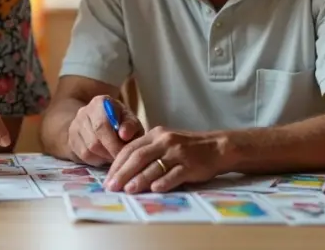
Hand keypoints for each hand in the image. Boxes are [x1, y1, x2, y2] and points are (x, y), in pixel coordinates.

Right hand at [67, 95, 142, 166]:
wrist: (101, 122)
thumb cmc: (121, 122)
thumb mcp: (131, 121)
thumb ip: (131, 126)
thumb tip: (124, 135)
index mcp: (100, 103)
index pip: (102, 125)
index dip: (114, 143)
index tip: (124, 152)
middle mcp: (83, 112)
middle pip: (94, 141)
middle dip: (110, 153)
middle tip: (120, 157)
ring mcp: (75, 126)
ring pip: (87, 151)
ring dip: (103, 158)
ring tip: (113, 156)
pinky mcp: (71, 140)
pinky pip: (82, 156)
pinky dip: (96, 160)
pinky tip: (104, 157)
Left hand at [104, 126, 222, 193]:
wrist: (217, 147)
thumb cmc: (187, 148)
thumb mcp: (165, 143)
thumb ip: (147, 152)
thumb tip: (124, 171)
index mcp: (155, 135)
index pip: (130, 148)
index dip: (117, 164)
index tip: (108, 178)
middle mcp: (164, 141)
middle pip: (138, 157)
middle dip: (123, 173)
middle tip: (112, 187)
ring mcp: (178, 153)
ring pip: (154, 166)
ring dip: (139, 179)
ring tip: (128, 190)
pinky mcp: (190, 165)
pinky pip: (174, 174)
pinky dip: (163, 182)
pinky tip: (154, 190)